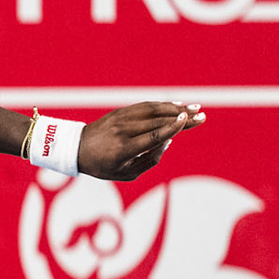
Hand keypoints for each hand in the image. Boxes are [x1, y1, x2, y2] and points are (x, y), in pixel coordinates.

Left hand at [77, 102, 204, 180]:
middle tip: (202, 116)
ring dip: (175, 108)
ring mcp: (120, 119)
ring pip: (152, 111)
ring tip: (194, 108)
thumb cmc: (103, 166)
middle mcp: (123, 131)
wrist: (76, 148)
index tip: (186, 121)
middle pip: (157, 122)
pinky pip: (144, 106)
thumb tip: (169, 140)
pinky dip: (161, 105)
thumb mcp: (126, 173)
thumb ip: (150, 160)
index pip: (152, 136)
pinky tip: (177, 106)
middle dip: (181, 118)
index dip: (171, 128)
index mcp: (123, 149)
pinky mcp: (120, 112)